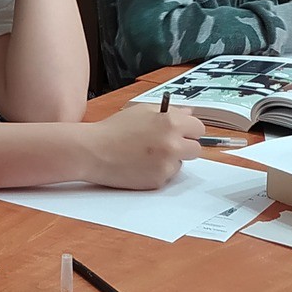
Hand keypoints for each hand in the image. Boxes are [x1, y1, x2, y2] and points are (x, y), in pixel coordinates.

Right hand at [85, 104, 202, 188]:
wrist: (93, 151)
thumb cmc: (114, 130)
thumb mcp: (142, 111)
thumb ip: (170, 111)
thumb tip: (189, 113)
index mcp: (170, 122)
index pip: (198, 128)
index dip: (189, 130)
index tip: (182, 133)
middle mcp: (172, 143)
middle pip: (196, 149)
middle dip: (184, 147)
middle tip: (167, 146)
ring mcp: (166, 164)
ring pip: (181, 163)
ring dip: (171, 160)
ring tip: (146, 154)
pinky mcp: (158, 180)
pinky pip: (167, 176)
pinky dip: (157, 172)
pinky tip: (140, 164)